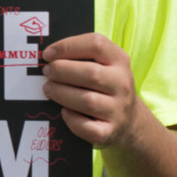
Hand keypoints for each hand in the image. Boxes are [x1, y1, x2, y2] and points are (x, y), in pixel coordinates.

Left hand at [39, 33, 149, 148]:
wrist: (129, 121)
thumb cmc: (105, 87)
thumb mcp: (104, 65)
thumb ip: (82, 57)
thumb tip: (49, 57)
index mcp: (119, 61)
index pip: (96, 44)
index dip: (68, 47)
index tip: (48, 54)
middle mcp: (122, 84)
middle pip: (91, 73)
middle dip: (61, 71)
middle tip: (47, 72)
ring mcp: (118, 109)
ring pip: (88, 101)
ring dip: (61, 93)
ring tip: (48, 89)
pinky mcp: (109, 132)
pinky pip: (86, 127)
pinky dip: (71, 119)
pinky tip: (64, 112)